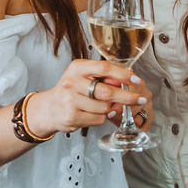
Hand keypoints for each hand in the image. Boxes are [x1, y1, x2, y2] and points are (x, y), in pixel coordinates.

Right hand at [25, 60, 150, 137]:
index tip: (136, 80)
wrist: (49, 109)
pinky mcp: (71, 117)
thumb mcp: (83, 77)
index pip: (104, 68)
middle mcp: (71, 83)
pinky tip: (92, 114)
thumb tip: (128, 80)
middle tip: (139, 99)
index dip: (123, 75)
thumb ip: (103, 76)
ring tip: (101, 106)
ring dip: (109, 109)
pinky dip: (100, 118)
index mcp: (76, 68)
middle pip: (107, 92)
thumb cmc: (71, 91)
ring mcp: (70, 101)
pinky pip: (98, 119)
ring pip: (104, 108)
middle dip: (127, 97)